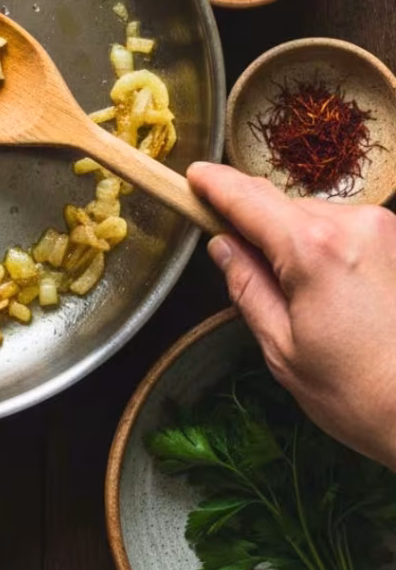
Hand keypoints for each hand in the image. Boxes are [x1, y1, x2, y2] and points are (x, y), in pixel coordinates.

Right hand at [188, 162, 395, 470]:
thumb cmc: (360, 394)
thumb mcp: (282, 348)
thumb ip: (246, 286)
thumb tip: (223, 245)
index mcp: (313, 248)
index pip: (246, 199)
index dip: (214, 184)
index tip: (192, 175)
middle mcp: (352, 224)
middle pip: (280, 207)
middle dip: (257, 226)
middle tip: (242, 263)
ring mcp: (384, 230)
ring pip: (314, 217)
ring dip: (296, 239)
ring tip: (303, 296)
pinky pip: (345, 230)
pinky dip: (327, 248)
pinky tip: (335, 293)